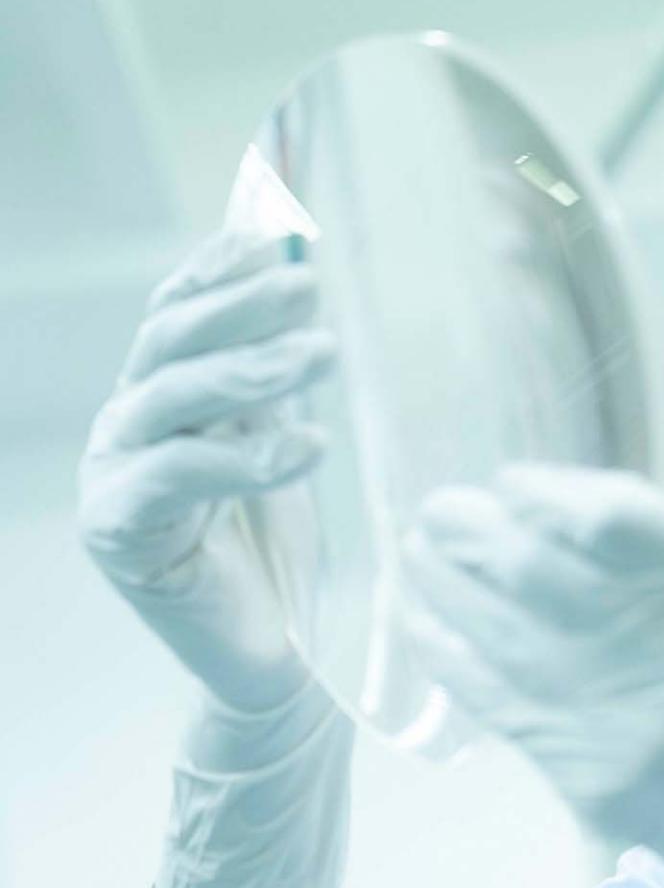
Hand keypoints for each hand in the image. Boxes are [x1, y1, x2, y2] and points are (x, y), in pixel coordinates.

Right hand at [82, 229, 355, 887]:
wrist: (273, 653)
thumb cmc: (278, 548)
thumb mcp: (280, 439)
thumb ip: (275, 369)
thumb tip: (294, 267)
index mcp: (159, 400)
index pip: (178, 317)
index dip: (216, 272)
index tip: (272, 234)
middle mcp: (126, 431)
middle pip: (172, 346)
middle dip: (241, 309)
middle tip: (313, 289)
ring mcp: (114, 481)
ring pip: (171, 402)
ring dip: (250, 369)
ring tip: (324, 354)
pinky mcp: (122, 536)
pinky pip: (179, 479)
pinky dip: (245, 457)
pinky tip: (310, 445)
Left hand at [397, 463, 663, 887]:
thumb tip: (559, 510)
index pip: (620, 521)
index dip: (548, 495)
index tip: (513, 483)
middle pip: (543, 573)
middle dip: (475, 531)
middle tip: (442, 508)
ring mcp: (628, 725)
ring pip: (503, 635)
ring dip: (445, 584)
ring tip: (420, 550)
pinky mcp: (592, 780)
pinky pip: (499, 704)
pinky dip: (451, 655)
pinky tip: (425, 623)